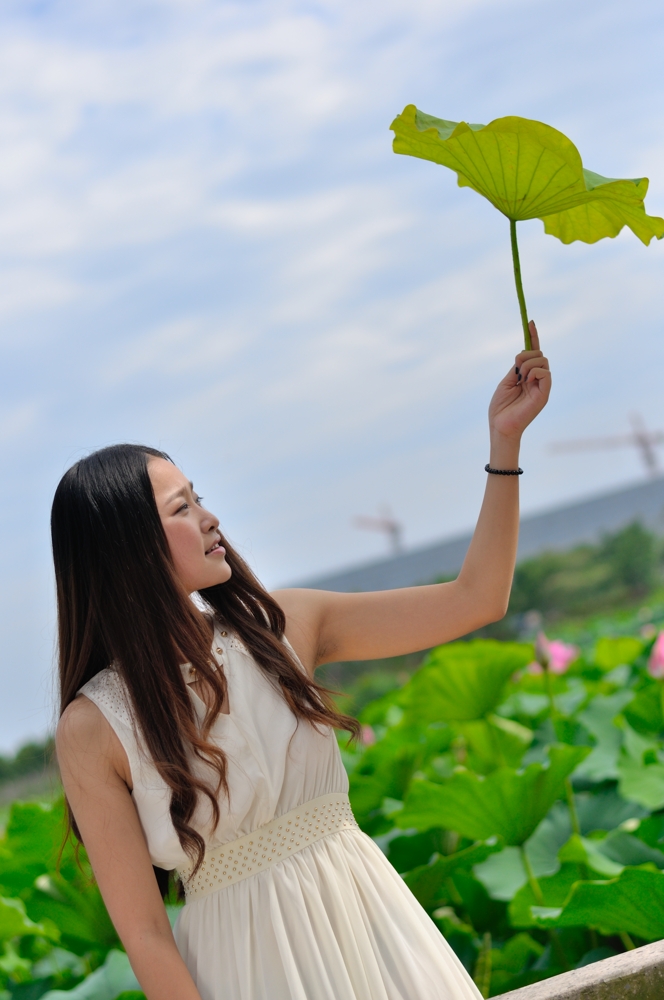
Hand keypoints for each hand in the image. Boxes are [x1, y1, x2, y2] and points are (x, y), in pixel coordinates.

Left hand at [488, 321, 550, 442]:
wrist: (500, 426)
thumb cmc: (500, 408)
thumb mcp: (506, 381)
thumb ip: (516, 368)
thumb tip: (523, 352)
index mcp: (527, 376)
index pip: (534, 353)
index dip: (533, 337)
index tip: (530, 322)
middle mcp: (537, 379)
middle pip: (539, 353)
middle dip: (526, 355)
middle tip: (516, 370)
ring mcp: (542, 386)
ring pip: (542, 360)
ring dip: (527, 365)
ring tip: (519, 379)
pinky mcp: (545, 394)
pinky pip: (545, 372)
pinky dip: (534, 372)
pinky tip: (526, 382)